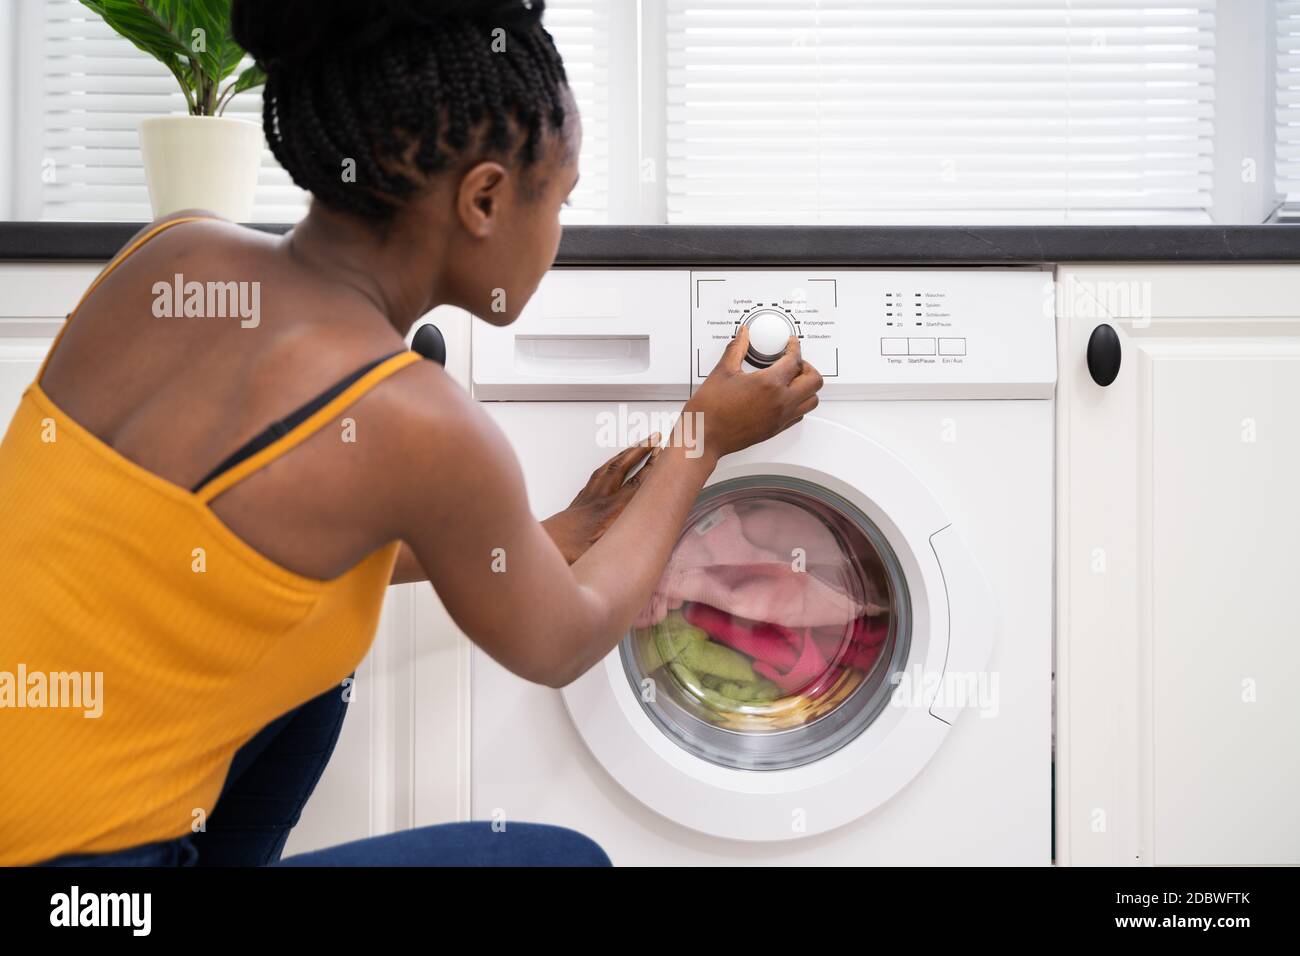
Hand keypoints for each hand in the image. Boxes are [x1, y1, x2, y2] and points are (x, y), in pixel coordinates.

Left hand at [541, 434, 660, 563]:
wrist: (550, 545)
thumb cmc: (575, 552)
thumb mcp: (608, 550)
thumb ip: (627, 541)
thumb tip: (645, 543)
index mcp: (612, 511)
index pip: (637, 483)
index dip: (652, 468)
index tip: (664, 455)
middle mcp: (602, 498)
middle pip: (623, 467)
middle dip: (641, 450)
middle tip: (655, 438)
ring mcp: (590, 495)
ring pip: (609, 467)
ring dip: (626, 454)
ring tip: (638, 444)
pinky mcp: (581, 498)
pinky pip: (598, 474)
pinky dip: (610, 465)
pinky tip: (613, 464)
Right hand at [684, 326, 822, 462]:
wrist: (703, 437)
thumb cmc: (710, 411)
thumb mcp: (723, 371)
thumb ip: (737, 348)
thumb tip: (743, 336)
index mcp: (769, 384)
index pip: (795, 360)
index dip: (795, 347)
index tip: (791, 344)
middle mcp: (780, 402)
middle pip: (814, 381)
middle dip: (807, 367)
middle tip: (794, 361)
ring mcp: (780, 418)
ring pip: (812, 400)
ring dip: (807, 387)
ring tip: (792, 379)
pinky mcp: (776, 429)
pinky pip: (799, 414)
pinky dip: (798, 403)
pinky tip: (784, 397)